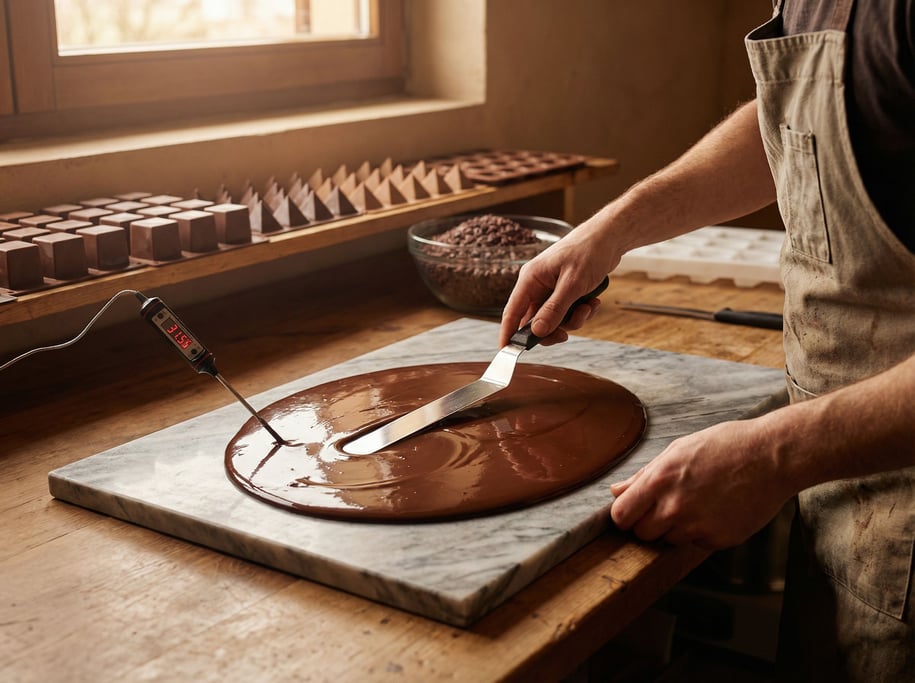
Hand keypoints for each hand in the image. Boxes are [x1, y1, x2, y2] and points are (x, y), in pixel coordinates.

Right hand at [499, 221, 616, 346]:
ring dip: (572, 320)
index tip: (506, 351)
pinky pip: (567, 312)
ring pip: (553, 319)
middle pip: (534, 320)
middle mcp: (537, 285)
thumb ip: (553, 309)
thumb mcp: (572, 284)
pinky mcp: (564, 291)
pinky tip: (592, 302)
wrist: (610, 237)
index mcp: (530, 279)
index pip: (512, 311)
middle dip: (552, 329)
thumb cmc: (588, 251)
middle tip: (566, 334)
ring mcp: (551, 288)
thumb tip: (536, 332)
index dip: (508, 333)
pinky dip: (580, 312)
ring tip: (587, 307)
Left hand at [609, 418, 790, 549]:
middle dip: (649, 524)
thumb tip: (617, 490)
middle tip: (669, 506)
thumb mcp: (678, 450)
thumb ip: (644, 475)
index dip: (625, 515)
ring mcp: (697, 526)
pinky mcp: (719, 540)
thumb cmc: (725, 446)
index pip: (621, 516)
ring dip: (676, 528)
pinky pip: (697, 544)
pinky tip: (717, 510)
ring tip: (698, 503)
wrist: (772, 456)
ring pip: (669, 541)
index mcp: (659, 481)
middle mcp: (674, 507)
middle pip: (642, 534)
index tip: (633, 512)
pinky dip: (702, 532)